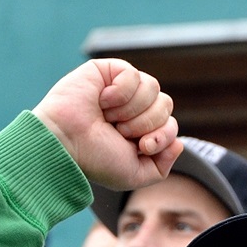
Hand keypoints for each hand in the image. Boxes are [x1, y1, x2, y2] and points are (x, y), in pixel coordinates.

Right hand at [32, 59, 181, 189]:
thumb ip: (162, 166)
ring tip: (110, 118)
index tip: (141, 147)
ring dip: (132, 110)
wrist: (66, 144)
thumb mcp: (134, 175)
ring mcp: (121, 88)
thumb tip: (180, 143)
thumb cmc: (95, 160)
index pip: (171, 124)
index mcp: (140, 131)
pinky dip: (120, 93)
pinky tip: (102, 102)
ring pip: (153, 88)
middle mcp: (133, 109)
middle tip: (121, 132)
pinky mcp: (108, 71)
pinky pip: (133, 75)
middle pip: (166, 104)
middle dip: (147, 123)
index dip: (163, 135)